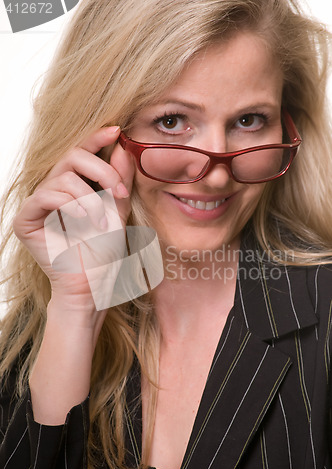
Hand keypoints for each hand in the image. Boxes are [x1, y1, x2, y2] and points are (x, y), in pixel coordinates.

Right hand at [13, 126, 134, 306]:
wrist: (93, 285)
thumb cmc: (105, 252)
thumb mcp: (118, 211)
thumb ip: (118, 180)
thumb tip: (120, 147)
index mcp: (75, 187)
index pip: (81, 154)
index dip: (96, 138)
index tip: (117, 130)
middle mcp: (54, 191)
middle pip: (71, 157)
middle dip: (100, 170)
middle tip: (118, 191)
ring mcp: (39, 205)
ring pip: (63, 178)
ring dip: (89, 197)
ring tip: (101, 220)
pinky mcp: (26, 220)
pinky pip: (45, 195)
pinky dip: (69, 204)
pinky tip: (83, 219)